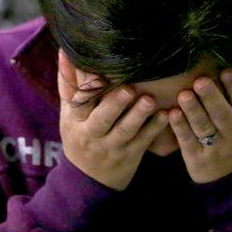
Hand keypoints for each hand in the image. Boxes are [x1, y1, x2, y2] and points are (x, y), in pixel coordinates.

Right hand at [57, 50, 168, 190]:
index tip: (99, 73)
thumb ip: (68, 83)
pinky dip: (155, 128)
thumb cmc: (79, 136)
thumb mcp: (69, 114)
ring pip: (125, 131)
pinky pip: (143, 141)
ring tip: (149, 99)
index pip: (80, 102)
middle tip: (129, 89)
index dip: (88, 88)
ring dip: (138, 115)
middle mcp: (92, 134)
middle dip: (115, 104)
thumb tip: (65, 51)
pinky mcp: (130, 155)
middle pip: (102, 119)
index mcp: (76, 121)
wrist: (88, 180)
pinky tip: (166, 114)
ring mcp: (112, 146)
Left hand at [170, 68, 231, 183]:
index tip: (225, 70)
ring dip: (193, 110)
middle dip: (211, 97)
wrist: (231, 178)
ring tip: (184, 94)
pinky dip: (180, 127)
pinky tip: (172, 113)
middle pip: (222, 115)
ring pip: (204, 127)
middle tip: (200, 80)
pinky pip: (188, 141)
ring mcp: (217, 150)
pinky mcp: (198, 160)